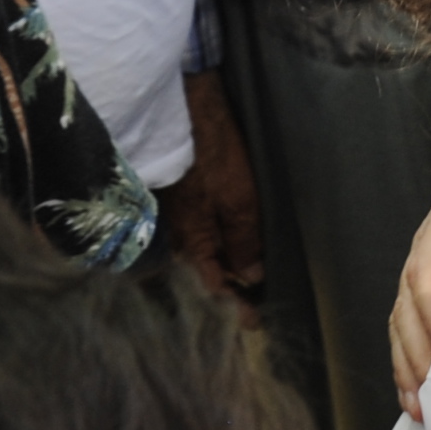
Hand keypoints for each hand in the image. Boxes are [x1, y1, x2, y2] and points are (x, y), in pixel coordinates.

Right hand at [164, 72, 265, 297]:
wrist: (184, 107)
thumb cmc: (213, 154)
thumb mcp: (238, 199)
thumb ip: (242, 239)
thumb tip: (250, 276)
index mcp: (192, 241)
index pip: (214, 284)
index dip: (235, 304)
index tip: (254, 322)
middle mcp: (179, 235)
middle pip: (205, 272)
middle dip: (227, 291)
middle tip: (251, 309)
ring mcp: (176, 217)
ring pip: (201, 252)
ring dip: (222, 268)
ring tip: (247, 283)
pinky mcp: (179, 198)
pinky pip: (198, 232)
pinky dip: (215, 244)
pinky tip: (230, 247)